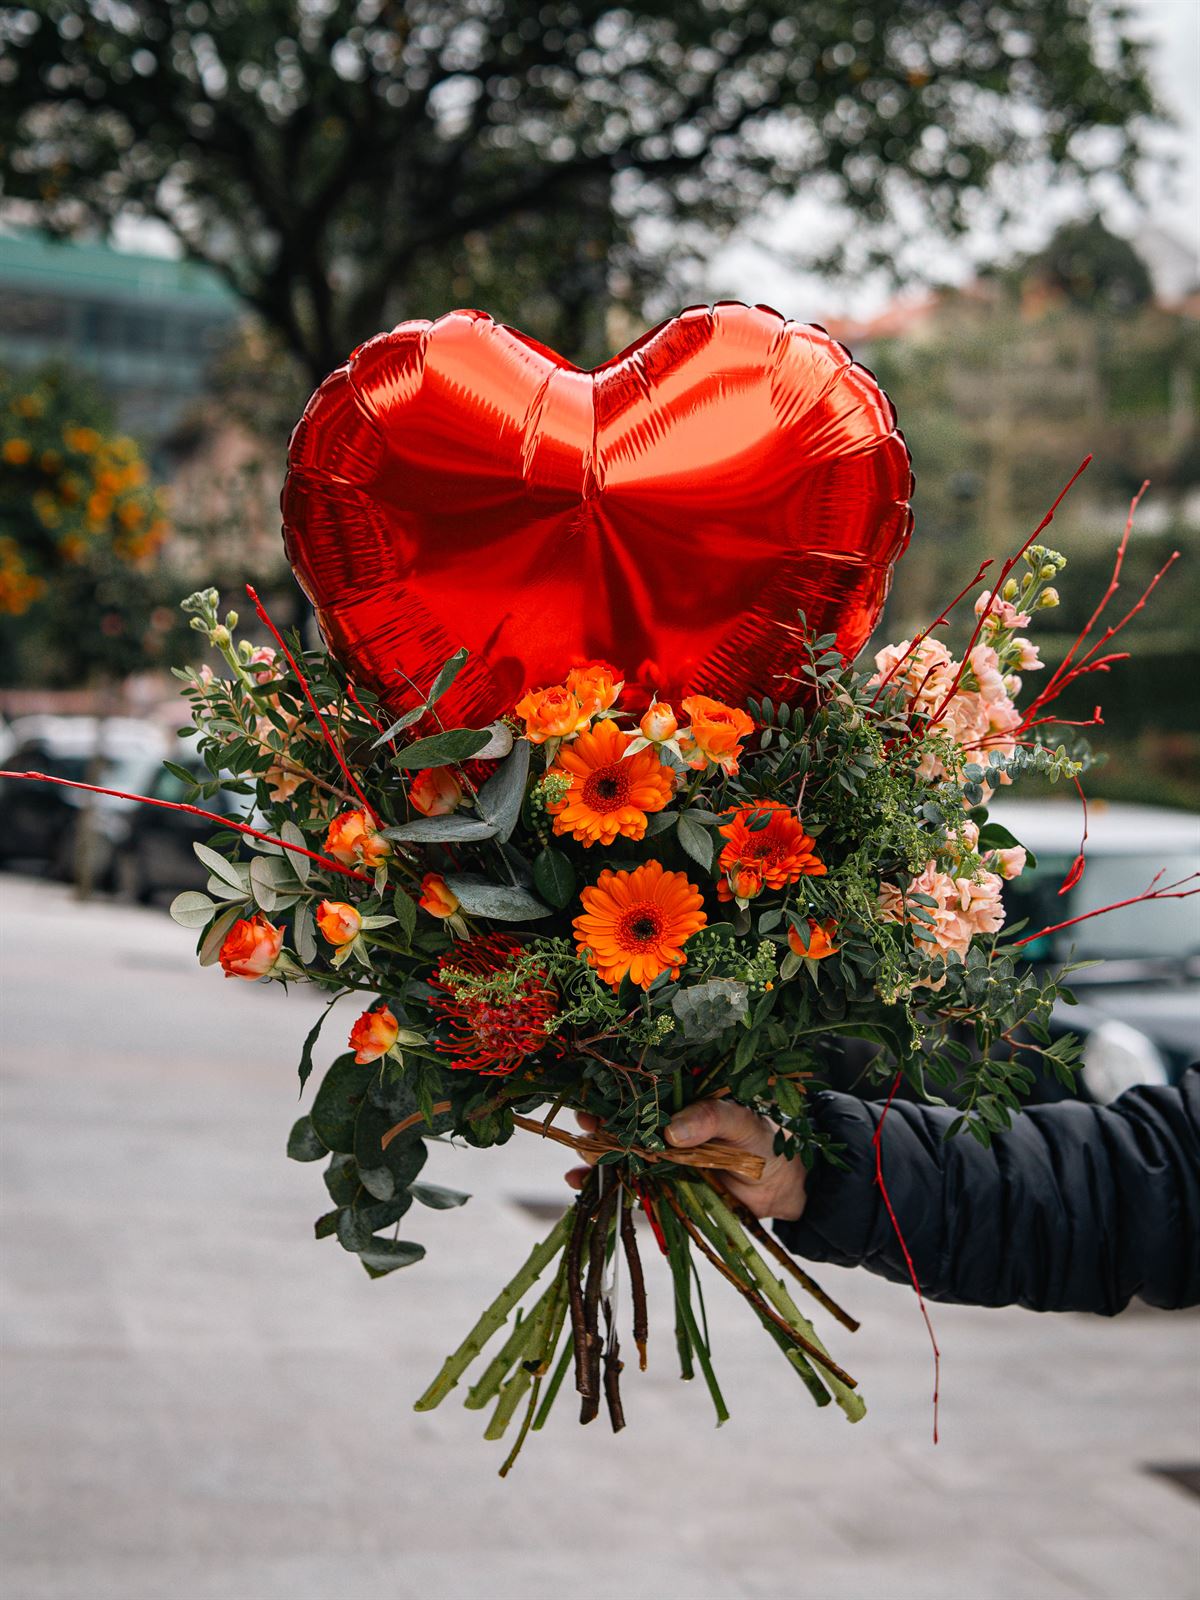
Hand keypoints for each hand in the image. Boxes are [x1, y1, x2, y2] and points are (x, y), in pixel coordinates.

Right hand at [565, 1098, 807, 1221]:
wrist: (788, 1189)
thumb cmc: (770, 1141)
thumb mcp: (744, 1122)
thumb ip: (711, 1119)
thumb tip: (670, 1132)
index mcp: (684, 1098)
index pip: (643, 1088)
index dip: (616, 1089)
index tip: (595, 1093)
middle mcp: (668, 1124)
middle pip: (623, 1121)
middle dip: (598, 1125)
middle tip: (583, 1128)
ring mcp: (664, 1157)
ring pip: (621, 1153)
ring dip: (595, 1157)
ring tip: (578, 1164)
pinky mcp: (665, 1187)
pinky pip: (630, 1184)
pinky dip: (604, 1185)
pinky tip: (579, 1187)